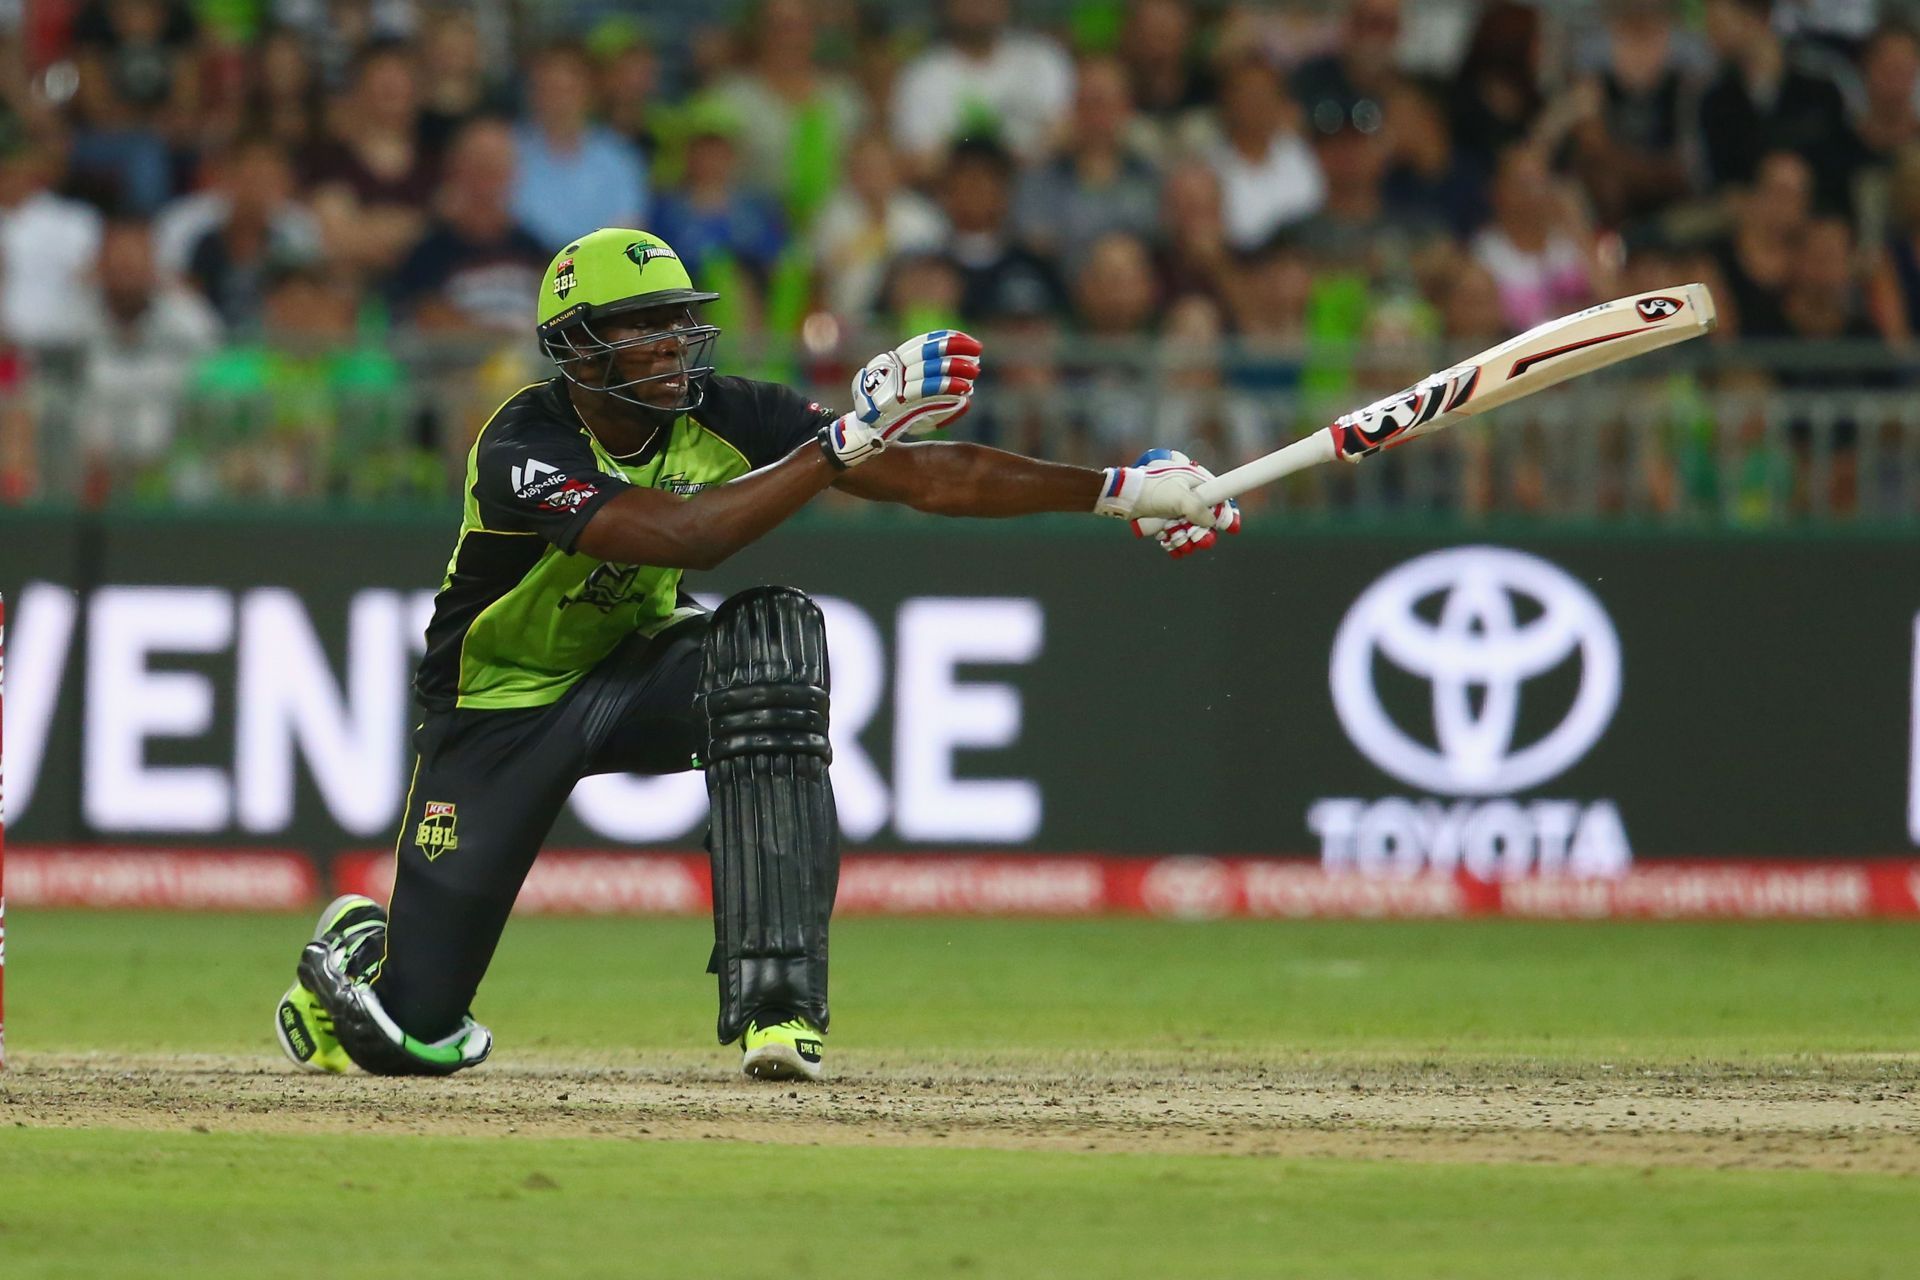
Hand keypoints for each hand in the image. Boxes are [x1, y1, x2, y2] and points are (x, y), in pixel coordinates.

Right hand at [822, 330, 981, 466]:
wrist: (863, 433)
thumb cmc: (892, 420)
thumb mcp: (915, 404)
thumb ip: (937, 399)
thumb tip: (966, 399)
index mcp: (894, 361)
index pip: (922, 342)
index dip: (945, 338)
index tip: (967, 339)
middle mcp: (893, 367)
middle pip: (927, 351)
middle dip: (954, 348)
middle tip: (977, 350)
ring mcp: (893, 383)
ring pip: (928, 369)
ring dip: (954, 367)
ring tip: (975, 370)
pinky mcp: (896, 400)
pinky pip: (925, 390)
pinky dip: (946, 388)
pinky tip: (964, 389)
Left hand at [1105, 449, 1242, 556]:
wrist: (1125, 496)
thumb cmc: (1152, 490)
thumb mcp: (1179, 498)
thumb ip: (1198, 509)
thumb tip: (1212, 522)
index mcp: (1197, 481)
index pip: (1221, 497)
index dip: (1226, 514)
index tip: (1231, 529)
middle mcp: (1190, 495)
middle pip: (1206, 520)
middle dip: (1200, 532)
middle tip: (1196, 540)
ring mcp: (1178, 508)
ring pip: (1191, 530)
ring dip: (1185, 539)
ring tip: (1175, 539)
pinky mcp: (1167, 520)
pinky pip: (1177, 535)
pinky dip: (1175, 542)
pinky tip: (1169, 544)